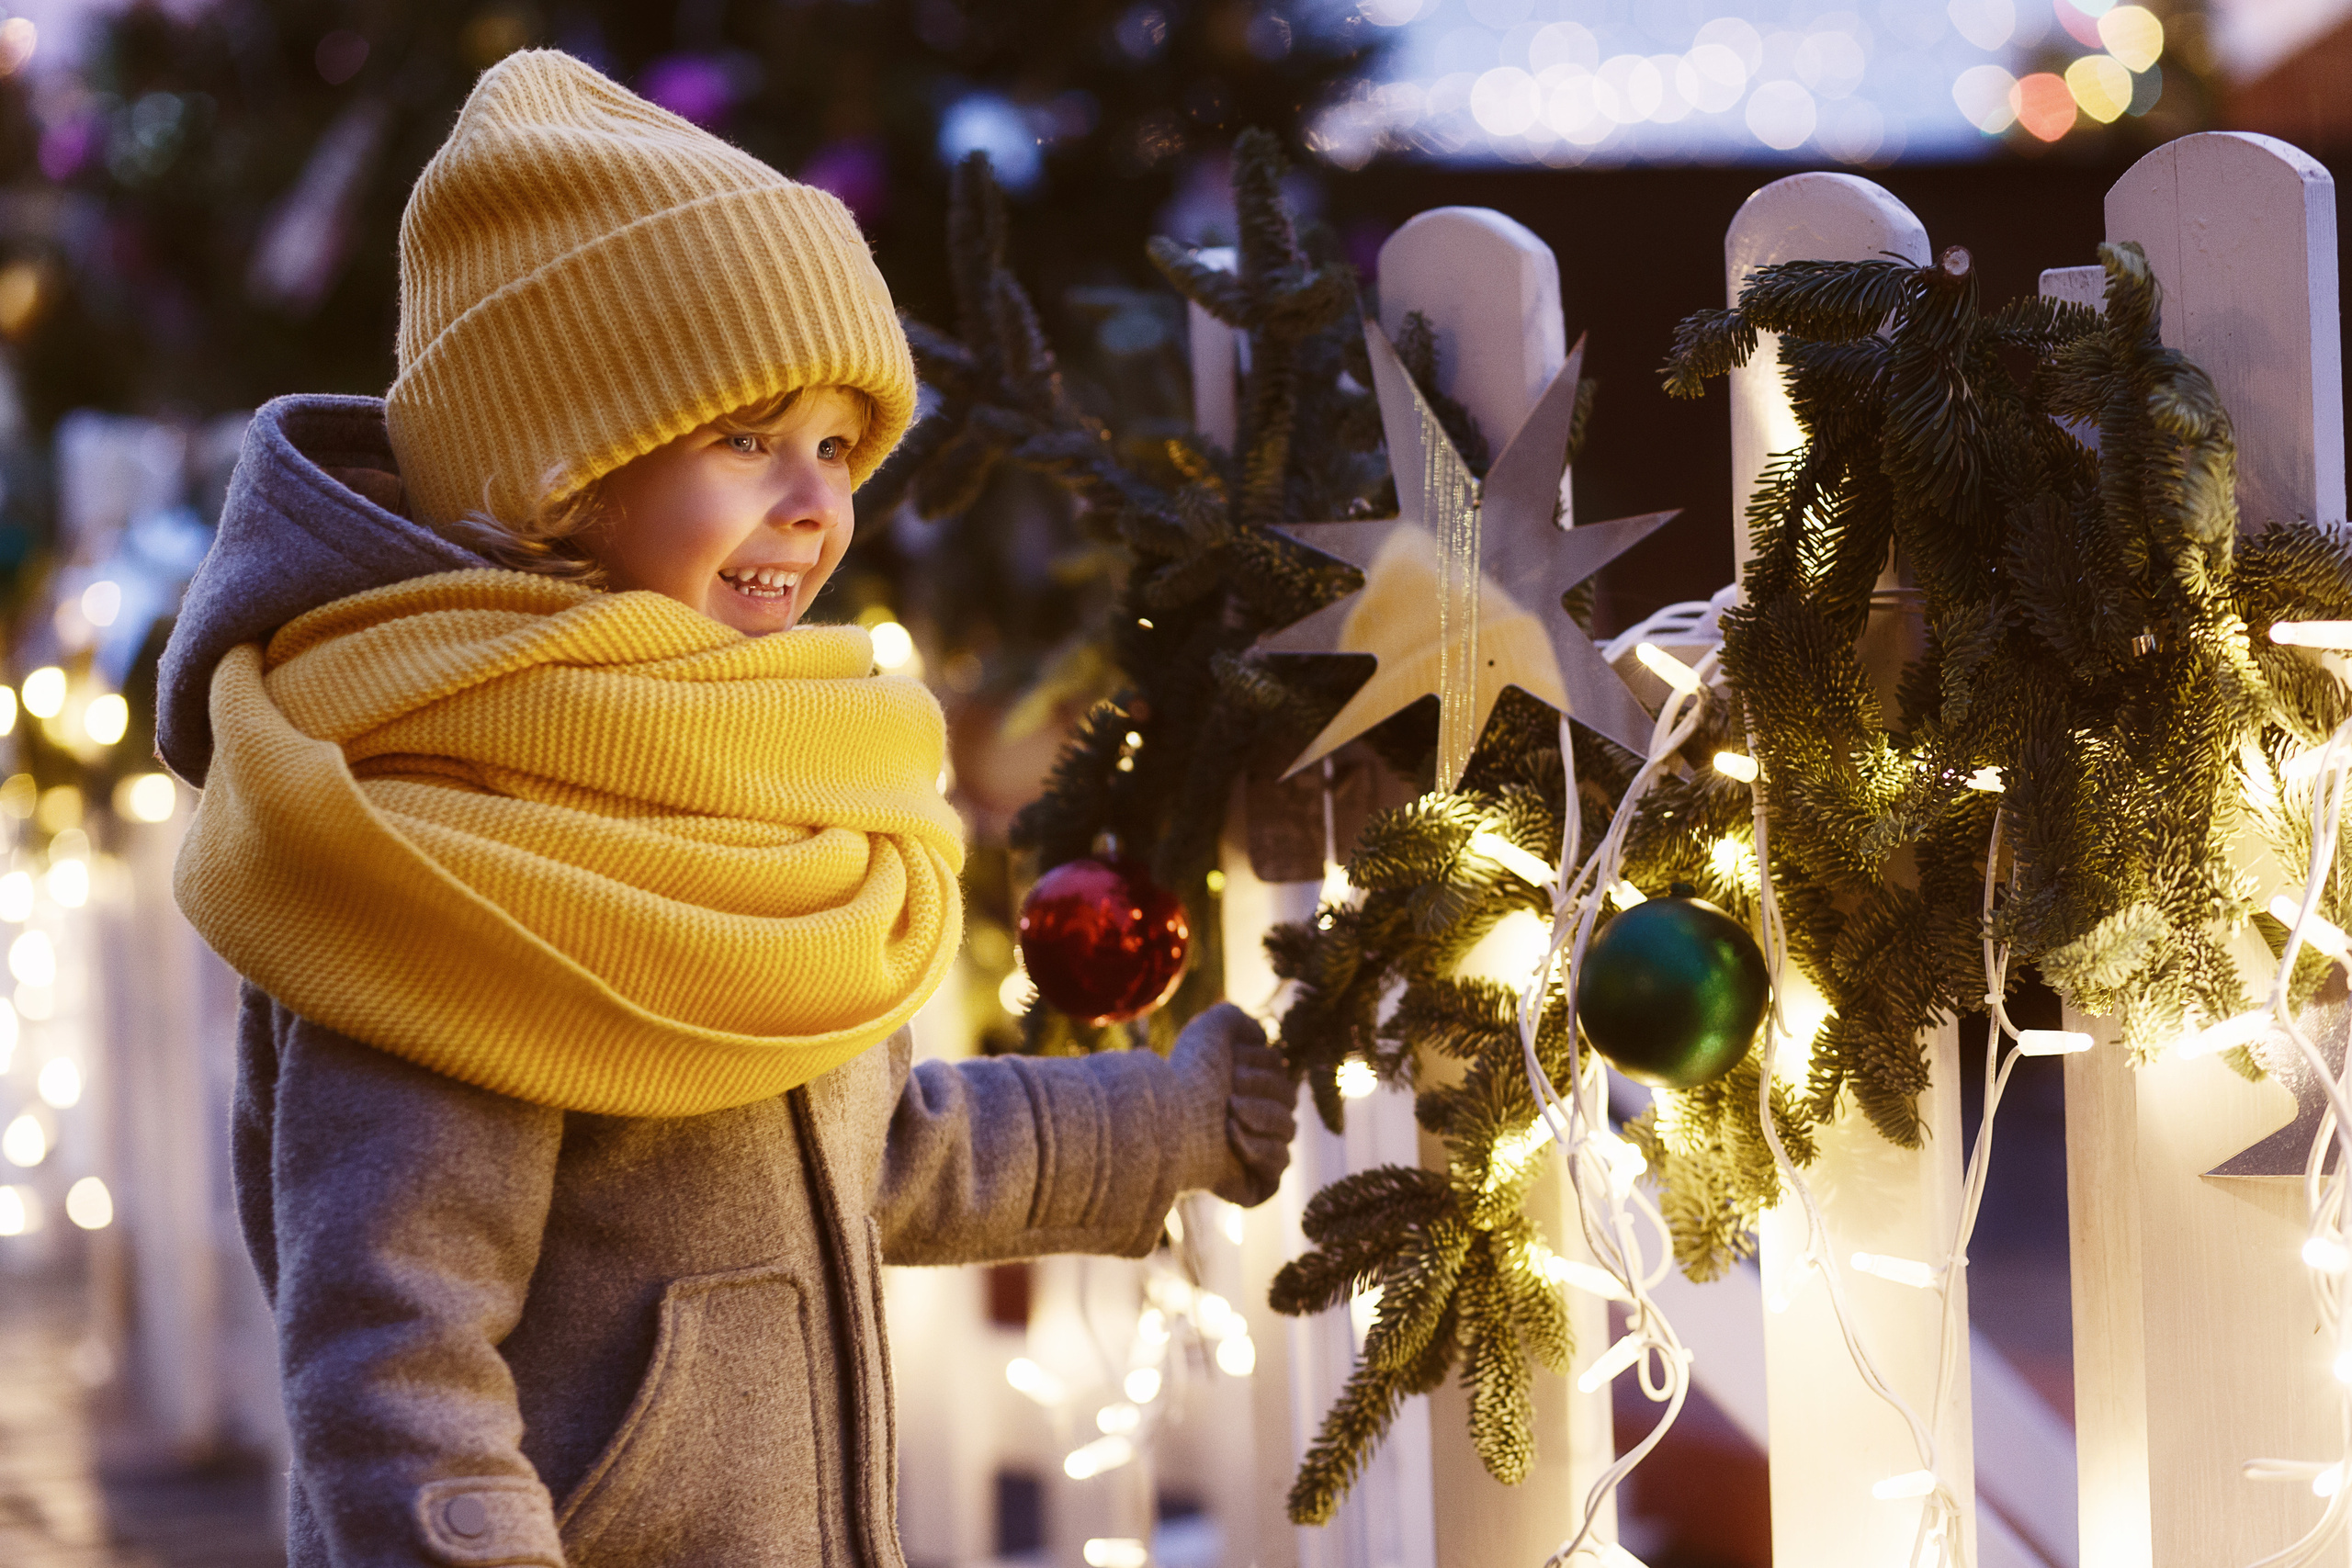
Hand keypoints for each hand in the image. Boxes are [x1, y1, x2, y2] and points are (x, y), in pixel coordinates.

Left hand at [1170, 1002, 1295, 1207]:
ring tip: (1228, 1117)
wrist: (1168, 1118)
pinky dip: (1261, 1152)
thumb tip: (1261, 1036)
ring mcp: (1253, 1153)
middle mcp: (1250, 1118)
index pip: (1282, 1073)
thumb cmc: (1187, 1074)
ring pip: (1288, 1132)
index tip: (1233, 1068)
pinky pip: (1278, 1169)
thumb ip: (1238, 1018)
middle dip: (1262, 1092)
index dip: (1263, 1067)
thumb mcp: (1210, 1028)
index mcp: (1244, 1085)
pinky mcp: (1253, 1184)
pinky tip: (1234, 1140)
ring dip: (1261, 1118)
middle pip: (1289, 1101)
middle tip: (1229, 1097)